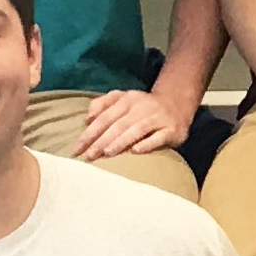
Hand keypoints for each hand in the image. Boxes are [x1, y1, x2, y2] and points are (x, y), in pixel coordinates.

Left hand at [74, 89, 192, 160]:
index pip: (105, 117)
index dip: (90, 132)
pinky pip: (159, 137)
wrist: (177, 104)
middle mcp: (141, 107)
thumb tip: (87, 118)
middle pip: (118, 124)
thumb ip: (103, 104)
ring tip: (107, 153)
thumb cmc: (143, 107)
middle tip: (89, 156)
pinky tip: (136, 151)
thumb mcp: (123, 99)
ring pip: (136, 129)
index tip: (78, 148)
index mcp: (127, 100)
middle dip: (102, 140)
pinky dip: (147, 144)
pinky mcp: (171, 129)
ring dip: (121, 141)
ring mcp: (157, 118)